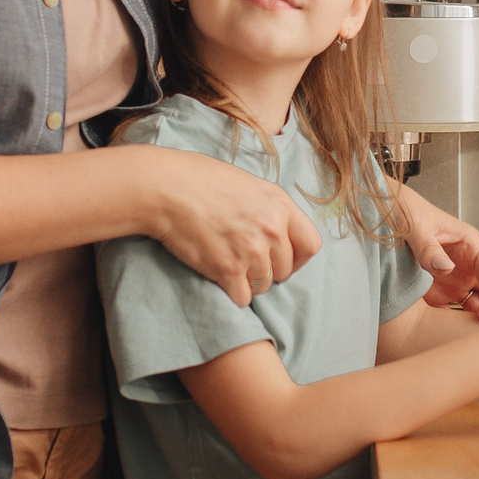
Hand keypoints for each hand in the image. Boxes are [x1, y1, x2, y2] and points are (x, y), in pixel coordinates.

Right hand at [140, 146, 322, 305]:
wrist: (167, 189)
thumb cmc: (202, 180)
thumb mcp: (250, 185)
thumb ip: (271, 209)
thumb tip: (280, 232)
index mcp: (280, 205)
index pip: (310, 246)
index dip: (298, 258)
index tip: (283, 259)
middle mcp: (272, 229)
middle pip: (285, 270)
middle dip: (268, 270)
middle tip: (246, 261)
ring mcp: (251, 251)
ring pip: (264, 286)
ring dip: (248, 281)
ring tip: (228, 264)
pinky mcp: (228, 270)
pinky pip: (243, 298)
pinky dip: (232, 293)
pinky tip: (219, 277)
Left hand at [392, 185, 478, 318]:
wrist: (383, 217)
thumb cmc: (406, 212)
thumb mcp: (415, 225)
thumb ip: (429, 246)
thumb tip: (444, 266)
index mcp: (471, 245)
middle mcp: (468, 266)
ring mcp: (457, 281)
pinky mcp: (441, 294)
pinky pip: (458, 314)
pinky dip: (464, 328)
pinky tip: (468, 342)